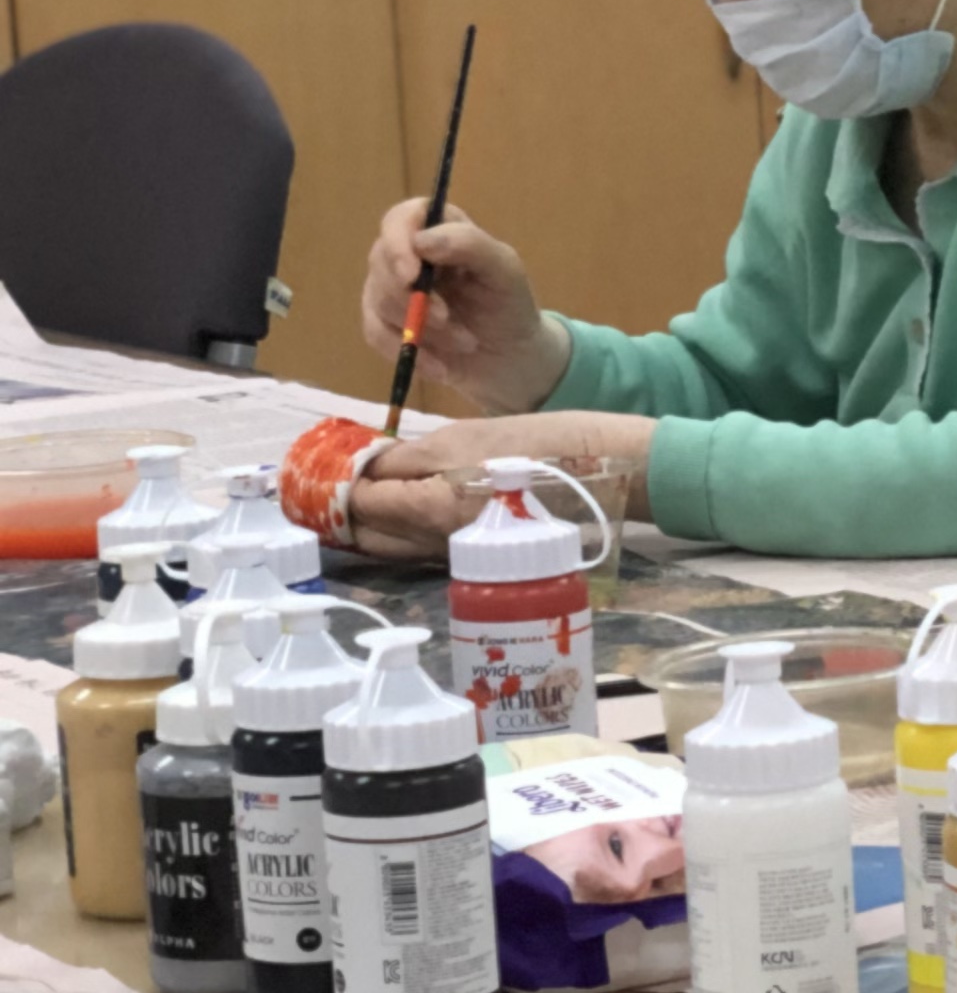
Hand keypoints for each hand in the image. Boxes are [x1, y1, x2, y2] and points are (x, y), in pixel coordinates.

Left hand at [345, 415, 654, 562]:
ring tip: (354, 495)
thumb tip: (358, 471)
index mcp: (426, 512)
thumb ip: (403, 458)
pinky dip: (398, 529)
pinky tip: (396, 508)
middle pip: (366, 535)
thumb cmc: (534, 448)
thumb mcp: (462, 438)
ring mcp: (454, 554)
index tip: (317, 466)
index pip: (357, 504)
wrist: (603, 476)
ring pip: (392, 545)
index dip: (332, 485)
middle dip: (341, 512)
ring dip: (367, 522)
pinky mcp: (474, 553)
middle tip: (326, 484)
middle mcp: (433, 544)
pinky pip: (419, 546)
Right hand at [360, 198, 567, 414]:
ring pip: (380, 300)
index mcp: (438, 228)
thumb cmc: (508, 305)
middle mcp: (407, 252)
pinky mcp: (383, 321)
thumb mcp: (504, 271)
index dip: (397, 243)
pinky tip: (441, 367)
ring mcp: (390, 287)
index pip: (400, 219)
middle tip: (448, 320)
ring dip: (423, 328)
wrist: (509, 357)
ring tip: (465, 342)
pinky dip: (409, 351)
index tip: (412, 276)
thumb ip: (469, 244)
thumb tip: (421, 241)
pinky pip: (376, 333)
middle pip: (381, 261)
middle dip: (414, 298)